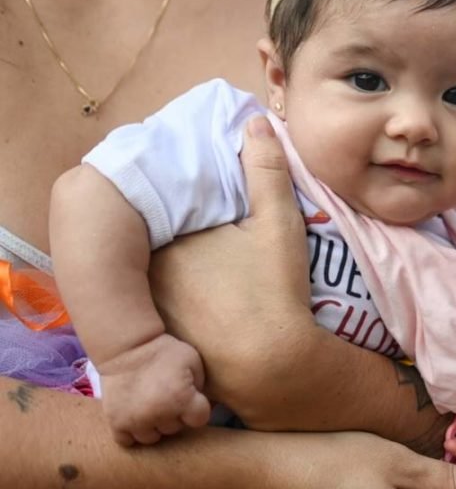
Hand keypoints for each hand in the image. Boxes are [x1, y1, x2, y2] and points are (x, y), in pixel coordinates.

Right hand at [97, 332, 210, 445]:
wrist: (127, 347)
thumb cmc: (164, 352)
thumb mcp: (193, 361)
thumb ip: (202, 386)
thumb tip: (208, 408)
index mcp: (181, 398)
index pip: (199, 419)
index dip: (196, 409)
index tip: (190, 398)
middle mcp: (158, 413)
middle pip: (175, 428)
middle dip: (174, 415)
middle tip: (166, 397)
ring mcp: (135, 420)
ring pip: (152, 438)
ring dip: (153, 426)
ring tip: (150, 407)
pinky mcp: (115, 421)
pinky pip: (127, 441)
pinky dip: (131, 432)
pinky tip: (135, 416)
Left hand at [150, 116, 310, 410]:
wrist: (275, 366)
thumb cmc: (276, 293)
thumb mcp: (280, 226)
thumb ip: (266, 172)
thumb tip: (254, 121)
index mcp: (164, 241)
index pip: (154, 210)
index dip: (170, 203)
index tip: (189, 201)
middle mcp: (141, 276)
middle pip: (146, 245)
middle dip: (160, 237)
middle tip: (195, 239)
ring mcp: (143, 316)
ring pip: (143, 280)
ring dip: (158, 272)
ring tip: (192, 269)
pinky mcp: (154, 346)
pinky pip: (148, 315)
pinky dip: (162, 308)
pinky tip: (191, 306)